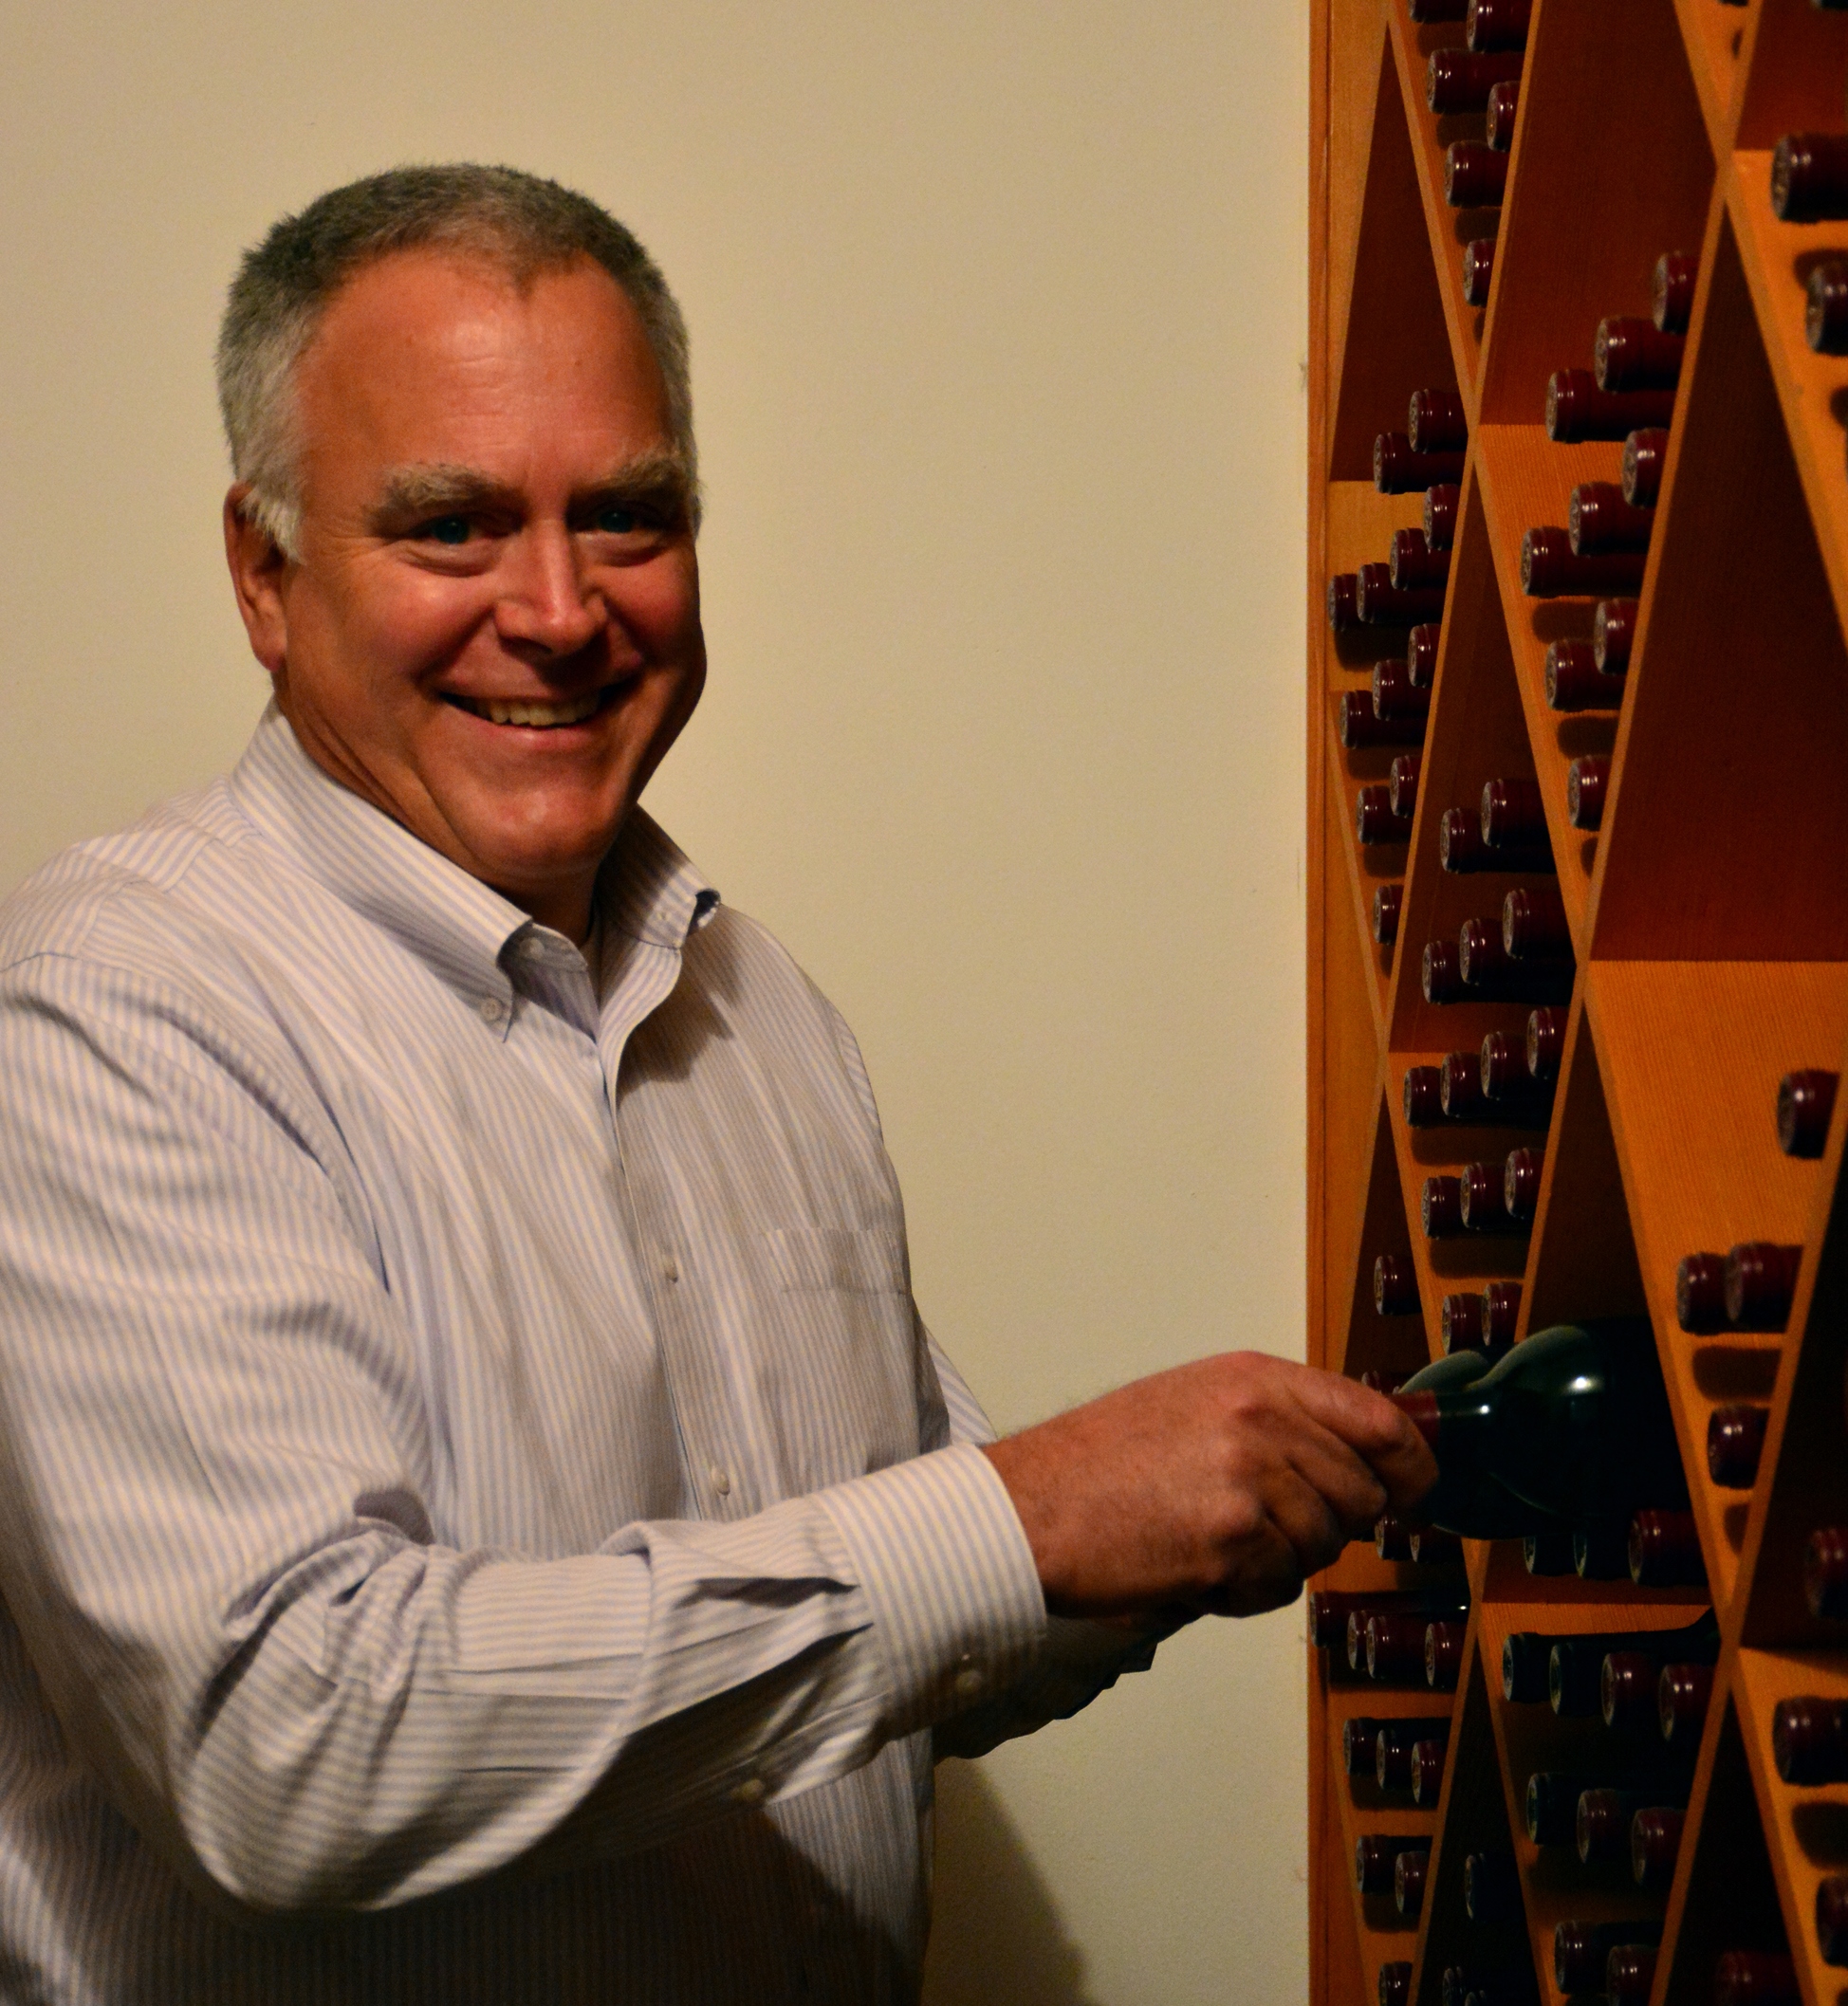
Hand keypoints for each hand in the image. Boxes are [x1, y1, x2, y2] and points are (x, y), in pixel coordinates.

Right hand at [981, 1352, 1435, 1620]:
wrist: (1031, 1506)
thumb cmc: (1100, 1462)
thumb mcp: (1194, 1404)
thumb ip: (1274, 1420)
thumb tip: (1357, 1463)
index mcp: (1255, 1378)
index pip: (1378, 1420)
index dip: (1413, 1466)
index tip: (1418, 1496)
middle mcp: (1261, 1418)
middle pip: (1360, 1495)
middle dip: (1328, 1525)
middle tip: (1263, 1530)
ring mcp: (1249, 1481)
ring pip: (1322, 1546)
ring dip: (1277, 1561)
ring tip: (1209, 1543)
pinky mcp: (1231, 1543)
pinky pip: (1278, 1586)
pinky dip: (1243, 1592)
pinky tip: (1192, 1568)